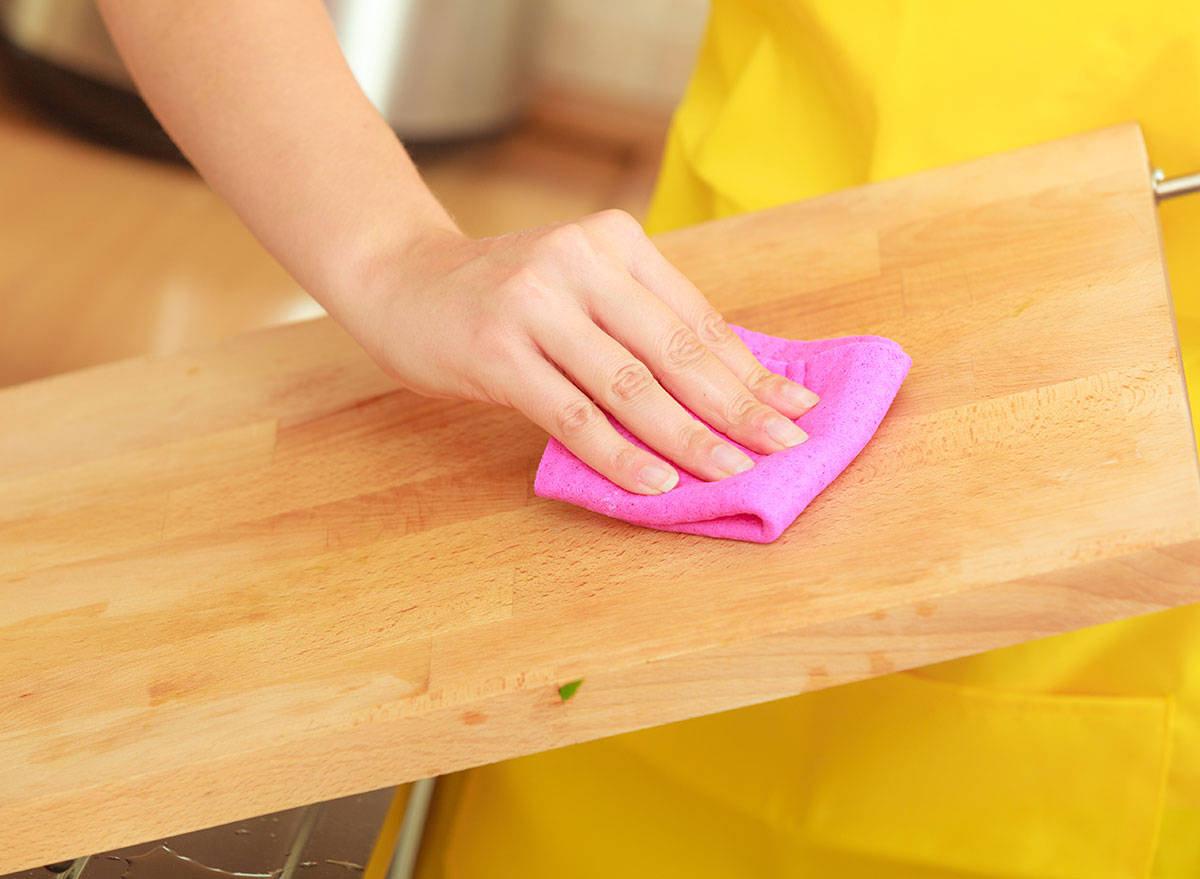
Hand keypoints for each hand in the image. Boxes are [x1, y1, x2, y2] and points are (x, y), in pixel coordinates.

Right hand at [341, 209, 819, 494]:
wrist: (398, 278)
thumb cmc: (502, 294)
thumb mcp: (577, 287)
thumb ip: (638, 323)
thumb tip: (726, 389)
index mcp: (613, 241)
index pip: (697, 317)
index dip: (751, 368)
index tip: (797, 407)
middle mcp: (579, 261)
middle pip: (675, 349)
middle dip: (738, 405)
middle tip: (787, 446)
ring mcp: (535, 303)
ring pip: (630, 384)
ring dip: (689, 435)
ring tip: (732, 472)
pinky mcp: (497, 350)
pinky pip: (572, 413)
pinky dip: (618, 452)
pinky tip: (656, 482)